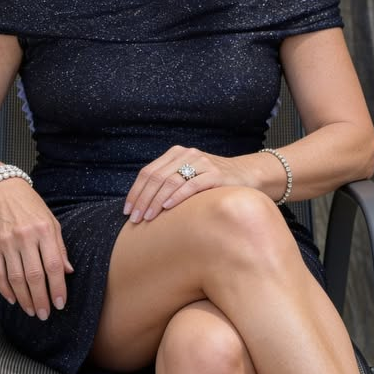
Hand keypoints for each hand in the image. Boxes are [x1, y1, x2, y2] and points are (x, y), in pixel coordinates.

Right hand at [0, 178, 73, 319]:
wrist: (2, 191)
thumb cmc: (30, 206)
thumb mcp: (51, 221)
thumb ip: (59, 247)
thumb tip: (68, 271)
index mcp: (44, 230)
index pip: (54, 265)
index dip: (58, 288)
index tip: (61, 303)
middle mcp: (26, 236)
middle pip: (35, 276)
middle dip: (41, 299)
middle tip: (45, 313)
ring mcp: (7, 242)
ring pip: (16, 279)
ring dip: (25, 299)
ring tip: (32, 310)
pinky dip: (6, 290)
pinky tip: (14, 299)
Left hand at [124, 145, 247, 222]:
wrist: (246, 175)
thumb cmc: (212, 181)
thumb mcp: (188, 176)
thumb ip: (169, 183)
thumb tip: (142, 207)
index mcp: (175, 154)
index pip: (148, 172)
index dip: (135, 192)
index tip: (127, 210)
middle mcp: (187, 154)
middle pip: (156, 177)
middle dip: (142, 199)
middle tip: (135, 219)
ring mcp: (201, 162)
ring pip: (171, 181)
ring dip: (156, 201)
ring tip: (148, 218)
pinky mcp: (215, 174)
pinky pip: (192, 185)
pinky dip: (177, 197)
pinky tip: (168, 208)